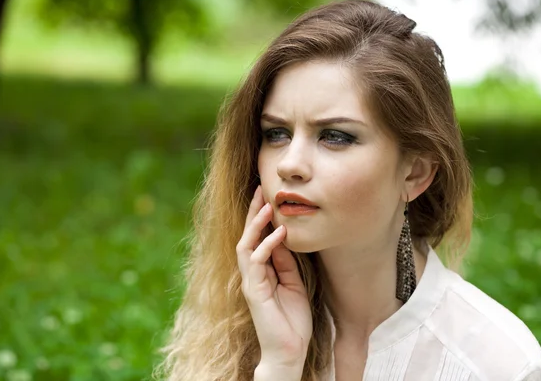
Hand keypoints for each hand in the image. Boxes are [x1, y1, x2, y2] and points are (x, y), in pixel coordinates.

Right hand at [237, 185, 312, 368]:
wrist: (290, 350)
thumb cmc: (293, 319)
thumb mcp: (294, 283)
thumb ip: (286, 262)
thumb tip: (283, 238)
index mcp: (262, 271)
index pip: (257, 238)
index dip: (261, 217)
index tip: (269, 196)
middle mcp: (252, 273)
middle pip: (247, 236)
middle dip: (254, 213)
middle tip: (261, 190)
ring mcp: (251, 282)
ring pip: (246, 245)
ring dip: (256, 224)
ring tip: (268, 206)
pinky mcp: (254, 291)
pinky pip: (257, 262)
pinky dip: (267, 245)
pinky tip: (280, 233)